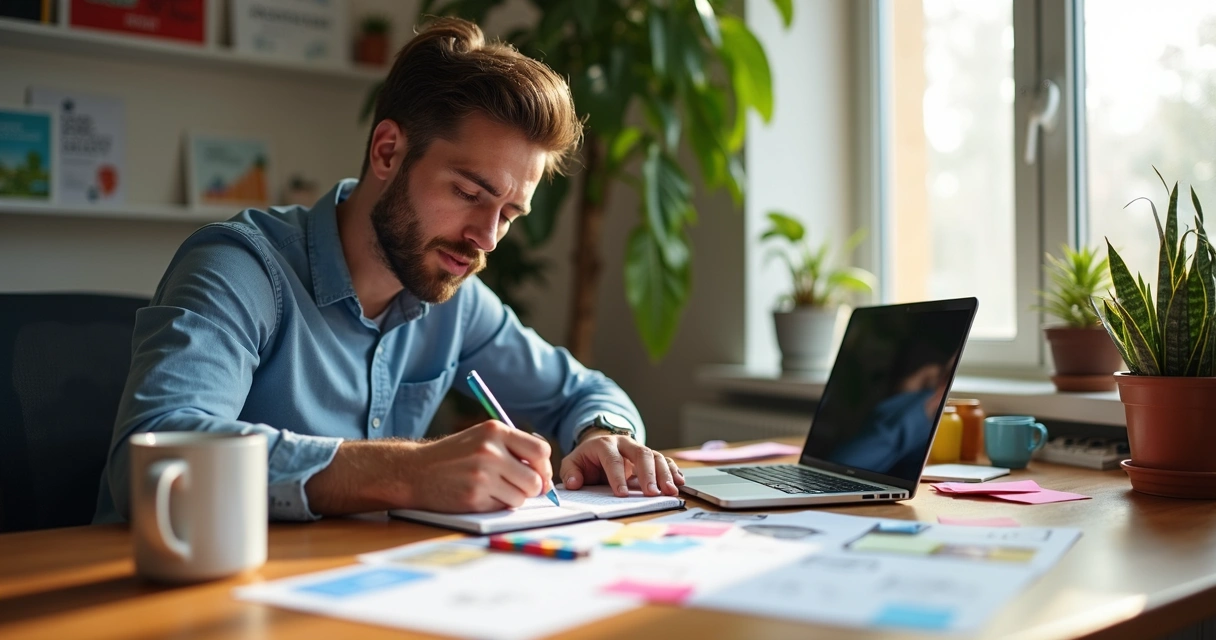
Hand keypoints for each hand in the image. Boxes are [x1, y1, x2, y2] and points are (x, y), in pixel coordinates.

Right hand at [400, 420, 552, 512]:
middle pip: (536, 479)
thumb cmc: (454, 456)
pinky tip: (480, 495)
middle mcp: (490, 451)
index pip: (541, 451)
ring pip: (522, 497)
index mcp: (495, 431)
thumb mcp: (482, 438)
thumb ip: (513, 448)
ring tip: (494, 489)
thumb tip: (545, 473)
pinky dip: (497, 505)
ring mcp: (482, 475)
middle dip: (532, 488)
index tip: (539, 474)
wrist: (415, 471)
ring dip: (513, 498)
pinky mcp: (474, 497)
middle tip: (520, 487)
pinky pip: (503, 507)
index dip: (544, 467)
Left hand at [560, 433, 684, 496]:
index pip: (613, 459)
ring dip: (665, 474)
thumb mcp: (573, 463)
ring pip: (656, 456)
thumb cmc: (587, 459)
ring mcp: (640, 449)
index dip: (617, 476)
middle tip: (652, 493)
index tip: (621, 494)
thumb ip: (571, 473)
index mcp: (605, 445)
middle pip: (641, 453)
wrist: (600, 445)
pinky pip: (664, 461)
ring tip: (671, 491)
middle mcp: (625, 443)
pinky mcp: (650, 457)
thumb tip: (573, 484)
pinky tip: (680, 482)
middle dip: (648, 474)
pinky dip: (673, 471)